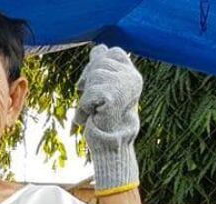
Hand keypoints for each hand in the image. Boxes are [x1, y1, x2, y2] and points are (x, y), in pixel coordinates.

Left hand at [74, 44, 142, 194]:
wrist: (112, 144)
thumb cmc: (105, 118)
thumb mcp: (103, 88)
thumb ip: (102, 68)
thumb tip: (98, 48)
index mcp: (131, 73)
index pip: (112, 52)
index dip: (96, 63)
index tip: (90, 83)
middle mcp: (131, 76)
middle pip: (99, 61)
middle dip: (87, 80)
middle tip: (90, 100)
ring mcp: (124, 85)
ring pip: (92, 77)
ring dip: (85, 98)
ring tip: (94, 111)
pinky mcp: (114, 96)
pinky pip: (88, 94)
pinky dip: (84, 108)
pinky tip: (92, 117)